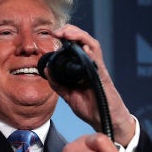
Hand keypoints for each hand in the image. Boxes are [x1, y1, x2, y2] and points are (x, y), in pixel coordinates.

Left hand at [47, 25, 135, 145]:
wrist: (105, 121)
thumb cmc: (91, 107)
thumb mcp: (69, 95)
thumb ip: (57, 83)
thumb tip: (46, 69)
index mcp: (82, 67)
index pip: (75, 46)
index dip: (66, 37)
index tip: (53, 34)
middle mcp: (91, 65)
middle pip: (84, 41)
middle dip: (71, 32)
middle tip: (57, 31)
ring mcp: (98, 70)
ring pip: (92, 46)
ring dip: (80, 36)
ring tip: (68, 33)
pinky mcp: (103, 78)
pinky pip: (98, 62)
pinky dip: (92, 53)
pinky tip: (84, 47)